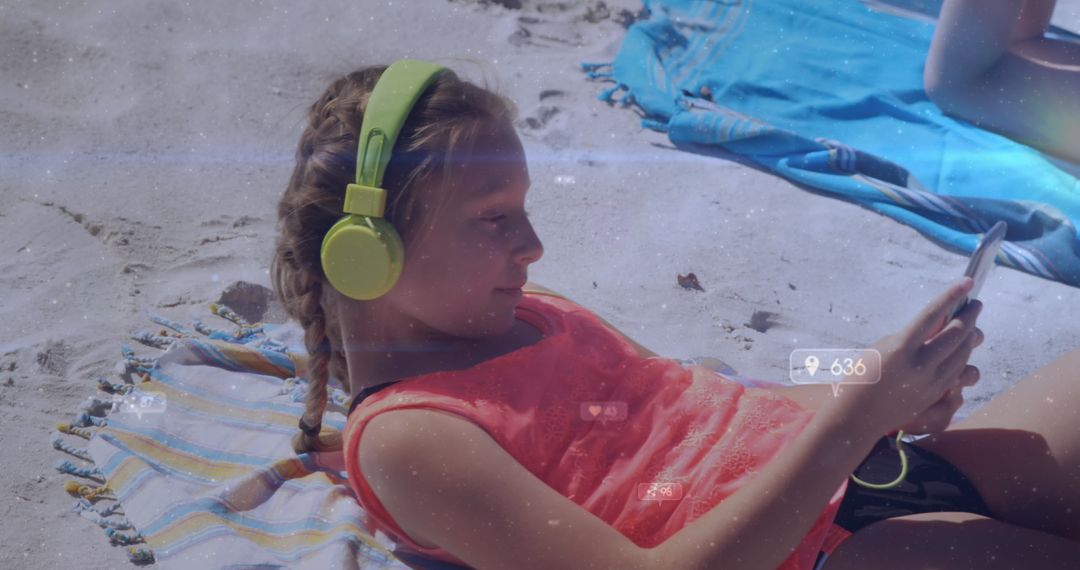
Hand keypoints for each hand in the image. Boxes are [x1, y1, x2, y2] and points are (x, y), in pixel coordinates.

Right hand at [825, 277, 983, 434]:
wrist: (857, 416)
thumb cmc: (862, 376)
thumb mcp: (881, 347)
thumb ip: (911, 335)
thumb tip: (940, 326)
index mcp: (901, 348)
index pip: (934, 314)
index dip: (952, 295)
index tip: (968, 282)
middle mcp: (921, 365)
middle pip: (957, 334)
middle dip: (970, 315)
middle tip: (974, 304)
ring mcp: (932, 382)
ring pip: (963, 353)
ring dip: (970, 336)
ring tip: (970, 325)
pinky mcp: (937, 395)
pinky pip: (958, 371)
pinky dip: (963, 356)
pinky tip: (961, 348)